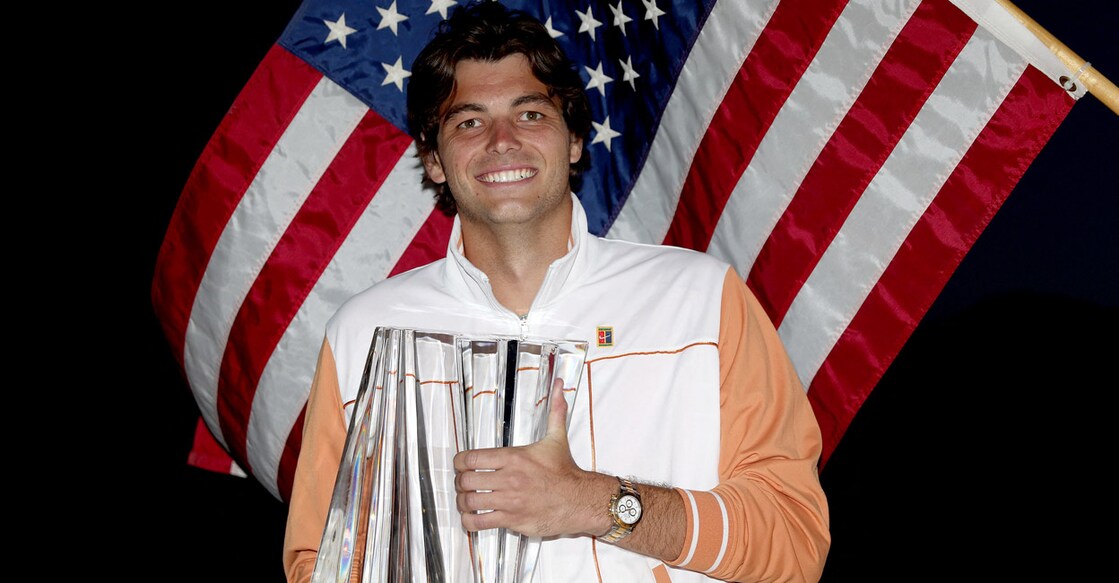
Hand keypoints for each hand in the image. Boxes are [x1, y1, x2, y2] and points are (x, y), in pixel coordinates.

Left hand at [453, 379, 609, 537]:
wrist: (580, 500)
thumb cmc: (566, 473)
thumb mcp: (557, 438)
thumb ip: (555, 412)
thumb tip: (560, 387)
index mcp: (514, 458)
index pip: (471, 458)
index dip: (460, 462)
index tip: (461, 465)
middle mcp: (509, 479)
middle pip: (466, 480)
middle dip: (460, 482)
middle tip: (463, 483)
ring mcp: (510, 501)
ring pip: (470, 502)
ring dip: (463, 501)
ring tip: (466, 499)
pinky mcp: (512, 520)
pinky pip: (480, 522)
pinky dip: (470, 521)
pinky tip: (472, 517)